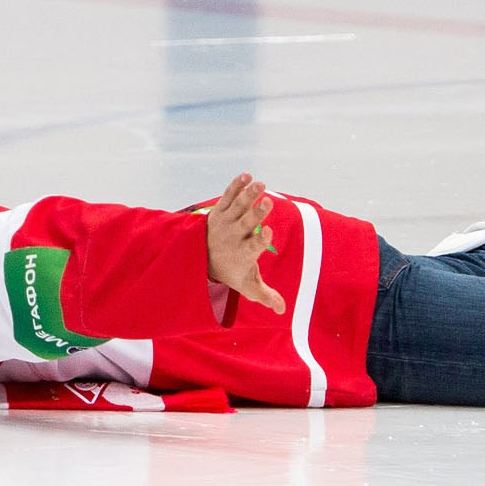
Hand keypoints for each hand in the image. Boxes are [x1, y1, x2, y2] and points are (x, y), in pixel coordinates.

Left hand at [206, 173, 286, 313]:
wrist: (201, 260)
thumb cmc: (233, 272)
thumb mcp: (248, 286)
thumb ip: (265, 296)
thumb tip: (282, 310)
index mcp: (243, 254)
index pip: (253, 247)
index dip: (261, 240)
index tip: (267, 232)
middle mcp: (233, 237)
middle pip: (246, 223)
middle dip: (256, 212)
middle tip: (267, 201)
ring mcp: (225, 223)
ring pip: (237, 206)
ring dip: (248, 194)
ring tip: (260, 183)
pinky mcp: (219, 212)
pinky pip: (227, 196)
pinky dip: (236, 185)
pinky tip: (246, 175)